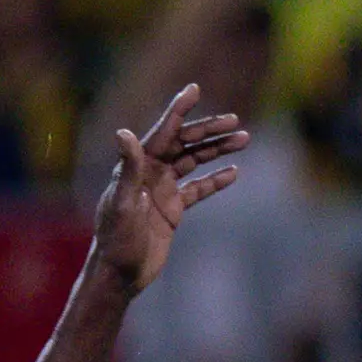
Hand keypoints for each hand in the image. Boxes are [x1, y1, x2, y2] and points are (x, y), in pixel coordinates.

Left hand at [89, 84, 248, 298]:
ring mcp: (162, 189)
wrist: (121, 272)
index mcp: (136, 166)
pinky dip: (215, 180)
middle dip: (209, 130)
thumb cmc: (117, 238)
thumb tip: (124, 133)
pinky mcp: (173, 209)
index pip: (162, 132)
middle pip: (184, 143)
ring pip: (194, 162)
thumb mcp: (123, 203)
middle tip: (235, 121)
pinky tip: (234, 173)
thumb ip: (128, 168)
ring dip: (217, 150)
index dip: (178, 110)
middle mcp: (149, 172)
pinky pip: (198, 189)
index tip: (194, 89)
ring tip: (244, 140)